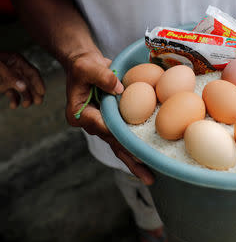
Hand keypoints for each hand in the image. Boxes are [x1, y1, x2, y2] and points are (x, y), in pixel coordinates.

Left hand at [0, 52, 44, 108]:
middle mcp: (16, 68)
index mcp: (16, 60)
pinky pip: (12, 93)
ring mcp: (10, 77)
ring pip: (22, 89)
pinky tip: (13, 105)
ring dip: (25, 97)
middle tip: (38, 102)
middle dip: (34, 92)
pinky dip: (14, 100)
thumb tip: (24, 87)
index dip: (38, 82)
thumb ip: (10, 76)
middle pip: (29, 81)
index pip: (32, 72)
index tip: (42, 93)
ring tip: (25, 105)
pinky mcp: (3, 84)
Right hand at [65, 52, 153, 184]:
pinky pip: (125, 137)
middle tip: (148, 177)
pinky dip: (136, 148)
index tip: (137, 149)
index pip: (104, 128)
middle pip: (113, 144)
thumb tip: (120, 89)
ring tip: (150, 177)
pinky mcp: (112, 122)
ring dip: (135, 161)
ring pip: (120, 145)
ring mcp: (102, 125)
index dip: (121, 138)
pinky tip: (150, 159)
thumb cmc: (83, 65)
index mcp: (79, 114)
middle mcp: (91, 124)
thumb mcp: (88, 66)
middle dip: (131, 161)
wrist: (85, 64)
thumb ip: (102, 76)